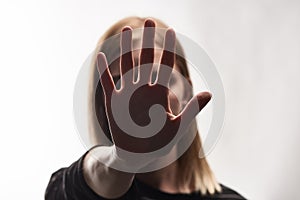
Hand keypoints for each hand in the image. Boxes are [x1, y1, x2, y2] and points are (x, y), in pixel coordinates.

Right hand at [96, 19, 210, 163]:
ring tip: (126, 29)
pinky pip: (108, 83)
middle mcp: (143, 90)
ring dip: (126, 48)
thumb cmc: (159, 141)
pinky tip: (101, 55)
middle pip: (146, 60)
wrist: (138, 154)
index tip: (171, 30)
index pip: (165, 66)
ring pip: (127, 66)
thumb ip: (192, 109)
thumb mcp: (178, 127)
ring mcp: (128, 94)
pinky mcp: (114, 102)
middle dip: (148, 40)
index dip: (167, 48)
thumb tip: (210, 93)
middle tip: (150, 21)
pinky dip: (104, 71)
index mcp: (159, 93)